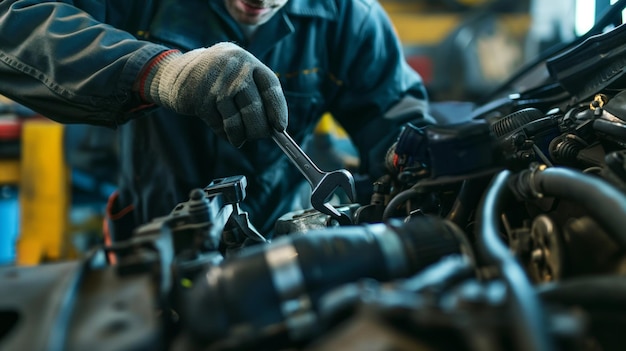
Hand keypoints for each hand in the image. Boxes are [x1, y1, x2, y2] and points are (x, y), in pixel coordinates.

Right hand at [139, 43, 287, 146]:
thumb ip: (255, 93)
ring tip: (240, 138)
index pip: (271, 86)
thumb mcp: (237, 73)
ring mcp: (215, 83)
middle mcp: (233, 69)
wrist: (174, 73)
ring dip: (240, 135)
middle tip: (259, 136)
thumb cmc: (216, 79)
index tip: (280, 127)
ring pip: (237, 121)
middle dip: (259, 129)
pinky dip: (225, 134)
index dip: (278, 109)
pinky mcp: (200, 99)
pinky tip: (225, 132)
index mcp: (247, 60)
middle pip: (255, 108)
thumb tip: (275, 127)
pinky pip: (220, 126)